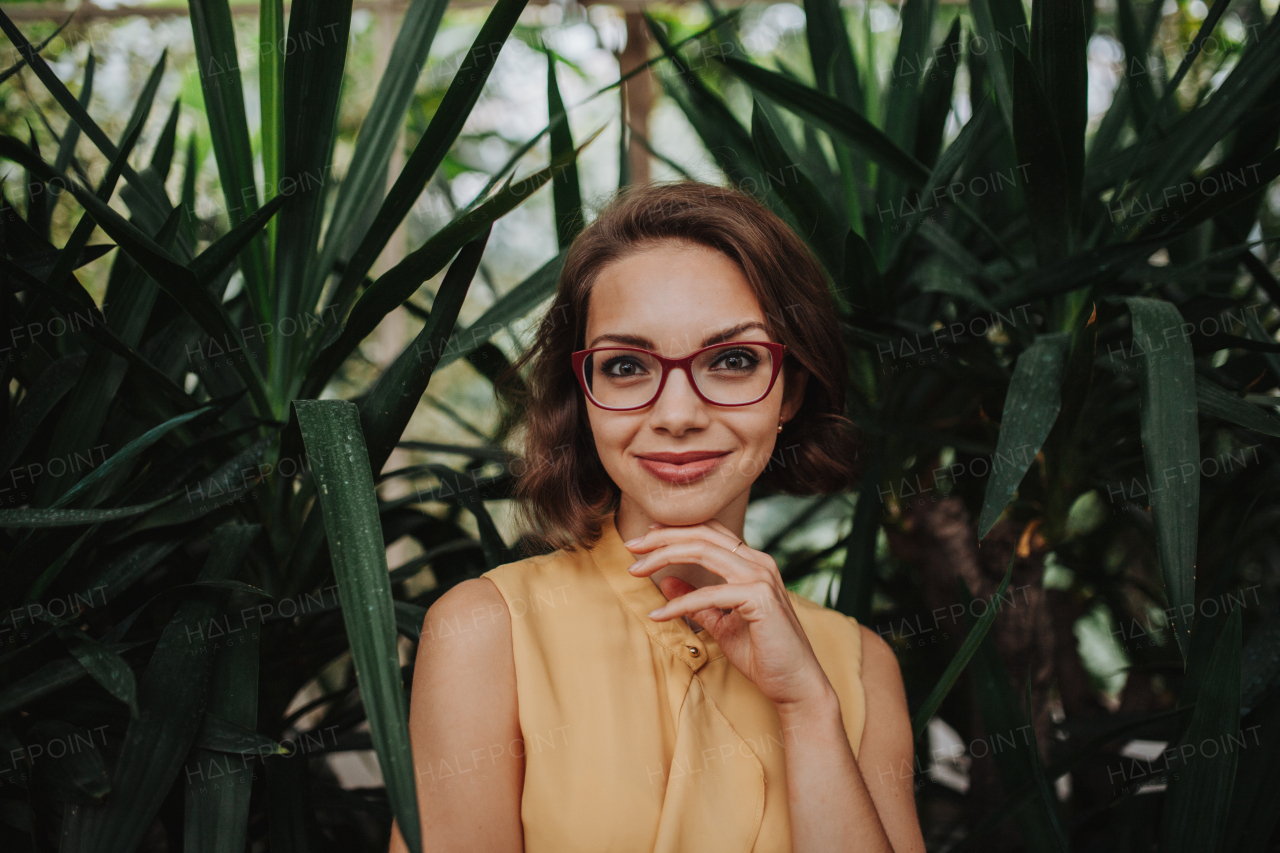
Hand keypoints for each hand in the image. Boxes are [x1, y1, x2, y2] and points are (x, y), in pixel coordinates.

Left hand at [624, 519, 836, 711]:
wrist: (796, 685)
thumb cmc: (763, 654)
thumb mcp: (721, 622)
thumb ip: (697, 600)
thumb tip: (666, 580)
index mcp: (753, 563)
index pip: (710, 532)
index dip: (675, 530)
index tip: (644, 538)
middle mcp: (759, 563)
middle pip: (702, 534)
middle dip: (662, 537)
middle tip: (631, 547)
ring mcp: (761, 577)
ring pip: (703, 551)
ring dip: (663, 558)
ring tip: (635, 570)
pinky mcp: (759, 598)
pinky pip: (709, 594)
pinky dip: (679, 603)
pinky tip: (657, 615)